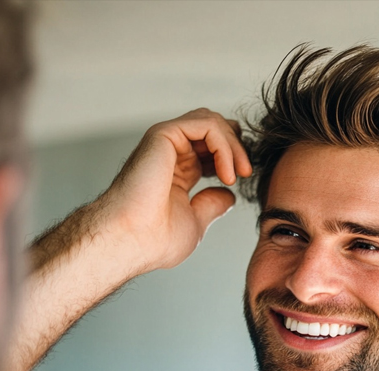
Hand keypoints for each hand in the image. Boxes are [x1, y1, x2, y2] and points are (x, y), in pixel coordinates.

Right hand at [101, 108, 251, 271]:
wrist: (132, 241)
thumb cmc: (154, 239)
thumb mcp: (196, 221)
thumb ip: (212, 204)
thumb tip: (228, 195)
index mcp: (178, 171)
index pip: (212, 149)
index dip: (232, 158)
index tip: (243, 180)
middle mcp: (171, 153)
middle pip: (214, 129)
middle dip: (237, 147)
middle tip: (246, 172)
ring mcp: (166, 142)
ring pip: (212, 122)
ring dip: (233, 145)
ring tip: (240, 172)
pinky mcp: (163, 135)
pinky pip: (206, 124)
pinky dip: (224, 145)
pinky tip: (226, 172)